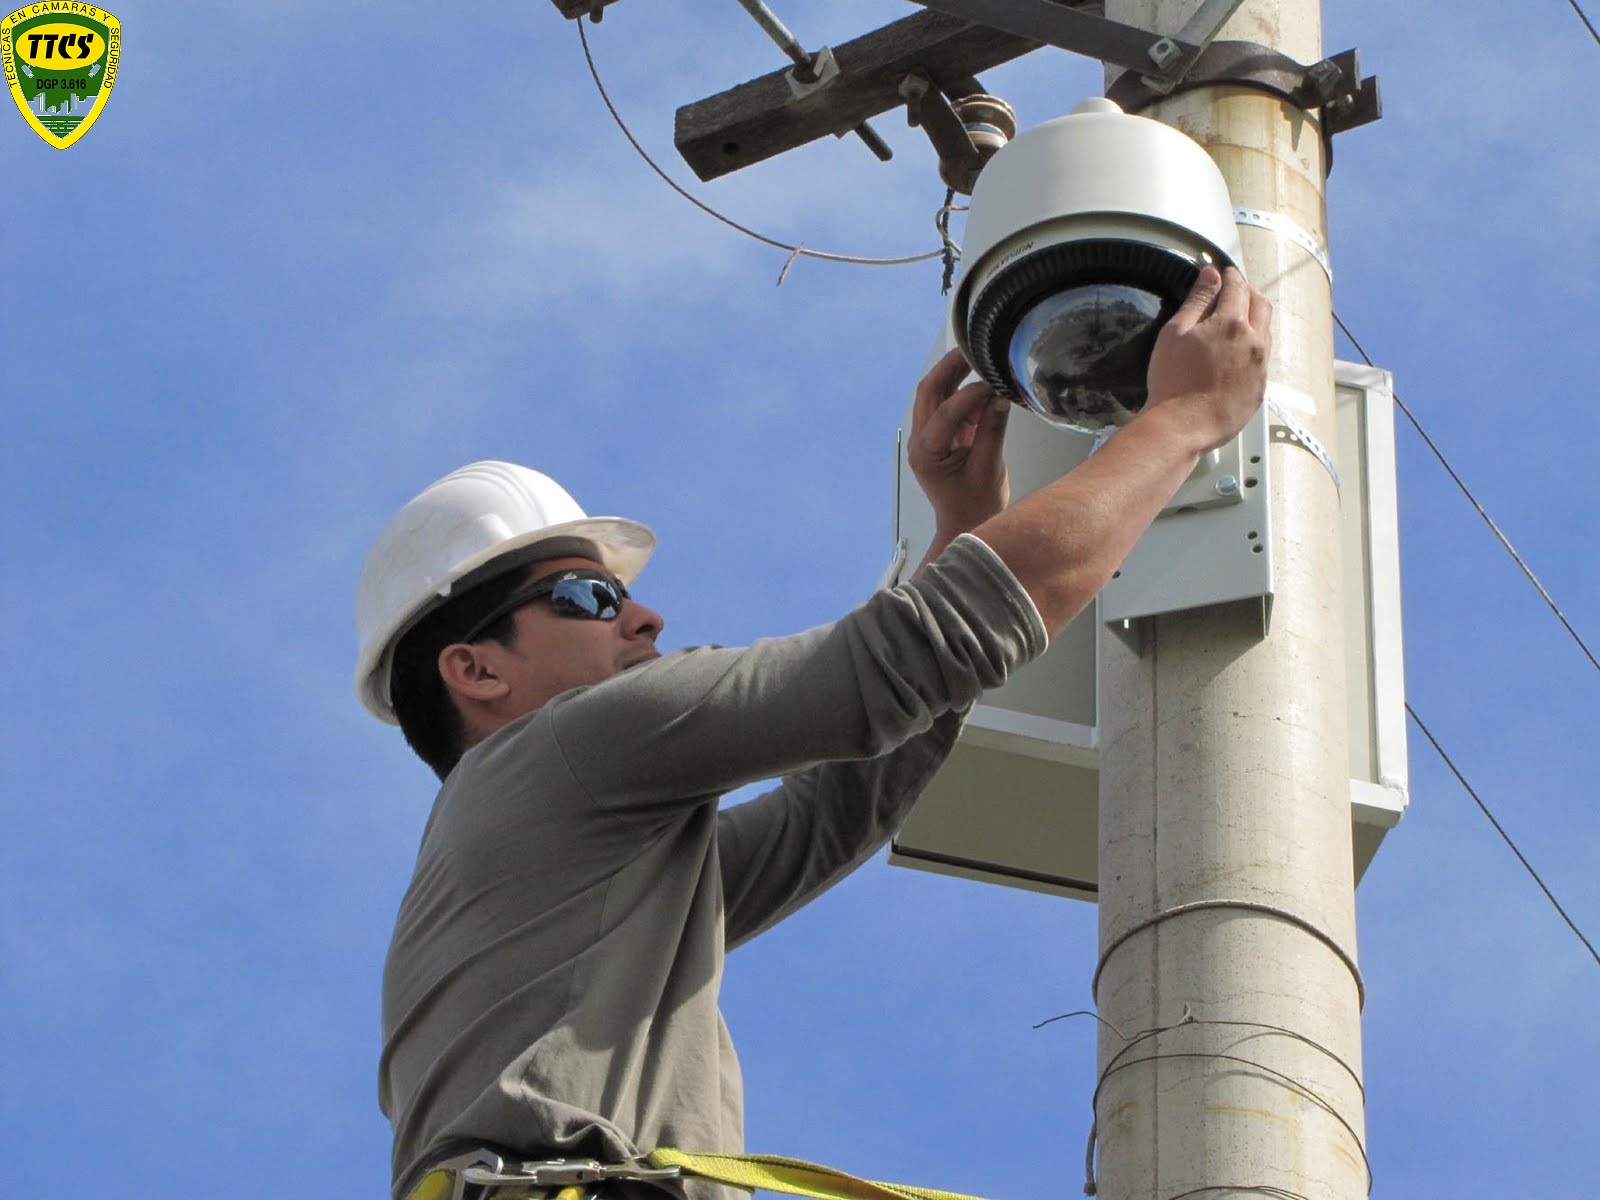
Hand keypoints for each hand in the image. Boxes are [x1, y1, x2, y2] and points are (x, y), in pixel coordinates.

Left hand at [908, 347, 1010, 538]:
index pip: (945, 412)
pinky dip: (963, 391)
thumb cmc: (976, 505)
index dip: (970, 394)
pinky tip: (983, 384)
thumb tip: (1001, 395)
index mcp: (926, 453)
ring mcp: (927, 437)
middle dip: (949, 368)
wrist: (965, 525)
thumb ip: (993, 430)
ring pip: (935, 394)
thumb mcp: (989, 468)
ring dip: (955, 375)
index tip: (994, 382)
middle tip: (973, 346)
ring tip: (979, 357)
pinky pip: (947, 405)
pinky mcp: (939, 435)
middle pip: (929, 391)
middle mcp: (920, 441)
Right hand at [1144, 266, 1272, 452]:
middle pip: (1260, 305)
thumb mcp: (1175, 332)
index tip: (1224, 273)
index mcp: (1232, 324)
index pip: (1237, 286)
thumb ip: (1196, 300)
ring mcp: (1260, 367)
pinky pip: (1263, 360)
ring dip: (1254, 320)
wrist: (1181, 426)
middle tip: (1233, 291)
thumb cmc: (1172, 382)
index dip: (1229, 276)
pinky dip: (1253, 348)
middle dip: (1248, 292)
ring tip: (1236, 322)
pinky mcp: (1260, 389)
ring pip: (1266, 332)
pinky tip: (1236, 355)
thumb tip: (1210, 275)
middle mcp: (1253, 342)